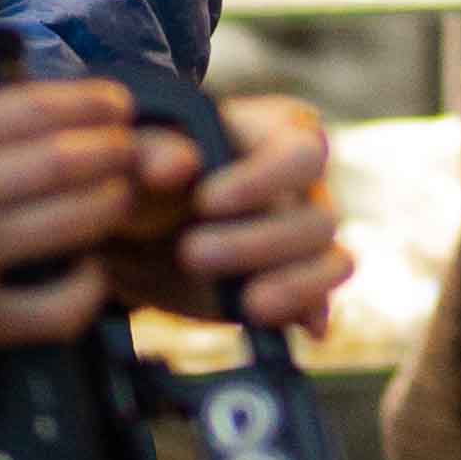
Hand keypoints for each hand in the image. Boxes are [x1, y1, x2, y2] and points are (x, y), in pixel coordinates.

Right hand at [0, 82, 173, 340]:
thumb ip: (18, 124)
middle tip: (127, 151)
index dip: (89, 104)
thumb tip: (109, 108)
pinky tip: (90, 268)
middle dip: (114, 149)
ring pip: (73, 221)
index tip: (117, 106)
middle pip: (61, 161)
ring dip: (114, 202)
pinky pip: (63, 306)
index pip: (31, 110)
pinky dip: (91, 284)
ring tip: (118, 197)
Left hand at [130, 92, 345, 337]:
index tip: (204, 201)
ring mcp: (305, 236)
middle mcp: (305, 185)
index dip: (264, 180)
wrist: (129, 237)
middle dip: (261, 242)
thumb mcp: (135, 154)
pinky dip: (309, 312)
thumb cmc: (139, 176)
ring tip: (248, 304)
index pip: (303, 152)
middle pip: (320, 216)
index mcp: (278, 133)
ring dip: (291, 284)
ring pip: (331, 261)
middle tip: (191, 254)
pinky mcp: (296, 285)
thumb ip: (152, 150)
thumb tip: (178, 165)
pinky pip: (324, 299)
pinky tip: (289, 327)